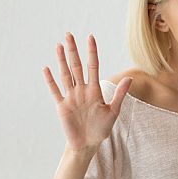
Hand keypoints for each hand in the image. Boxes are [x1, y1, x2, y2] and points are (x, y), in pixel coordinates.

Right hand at [43, 33, 130, 153]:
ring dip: (62, 60)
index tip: (90, 38)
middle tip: (69, 34)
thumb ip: (120, 94)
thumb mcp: (114, 111)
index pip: (93, 66)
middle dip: (73, 51)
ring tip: (59, 45)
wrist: (88, 144)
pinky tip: (46, 68)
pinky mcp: (62, 106)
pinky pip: (55, 90)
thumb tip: (130, 77)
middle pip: (76, 66)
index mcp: (95, 90)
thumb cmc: (101, 128)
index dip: (92, 52)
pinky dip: (51, 80)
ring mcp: (71, 97)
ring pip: (65, 75)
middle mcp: (82, 90)